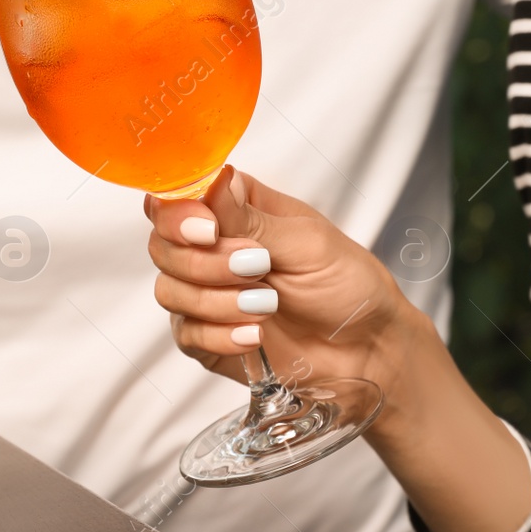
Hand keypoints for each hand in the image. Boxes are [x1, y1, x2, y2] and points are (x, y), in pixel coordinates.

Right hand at [144, 166, 429, 393]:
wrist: (367, 349)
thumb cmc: (347, 284)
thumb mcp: (307, 242)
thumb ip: (250, 219)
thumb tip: (210, 181)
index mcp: (235, 207)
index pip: (178, 197)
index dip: (179, 213)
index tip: (208, 231)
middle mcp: (213, 246)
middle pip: (163, 245)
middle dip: (205, 263)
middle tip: (256, 270)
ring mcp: (207, 291)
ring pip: (169, 290)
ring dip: (216, 301)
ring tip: (267, 307)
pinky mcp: (207, 335)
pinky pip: (184, 334)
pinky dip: (218, 335)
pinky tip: (254, 336)